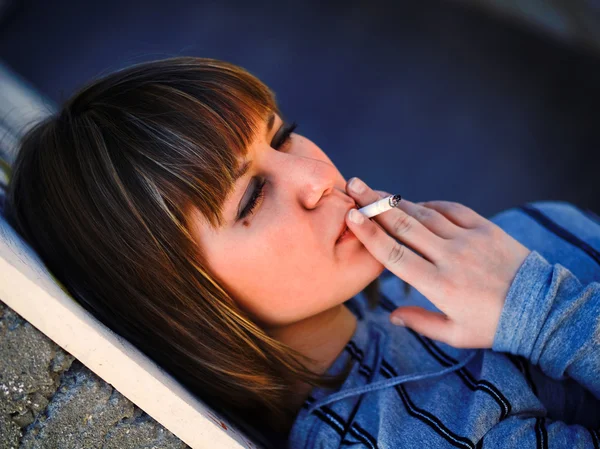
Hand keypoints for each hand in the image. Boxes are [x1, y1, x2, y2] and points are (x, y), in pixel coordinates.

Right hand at [345, 177, 530, 348]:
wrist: (541, 308)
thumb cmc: (495, 326)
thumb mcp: (456, 334)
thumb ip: (421, 323)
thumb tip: (392, 316)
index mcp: (438, 285)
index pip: (394, 254)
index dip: (369, 233)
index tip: (351, 215)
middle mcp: (450, 257)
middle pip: (404, 226)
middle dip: (375, 205)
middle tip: (354, 186)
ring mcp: (468, 239)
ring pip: (425, 214)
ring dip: (398, 202)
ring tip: (376, 192)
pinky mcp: (485, 228)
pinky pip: (452, 209)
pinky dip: (431, 204)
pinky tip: (417, 204)